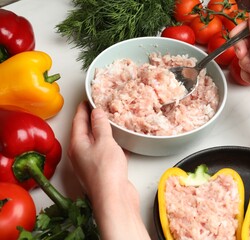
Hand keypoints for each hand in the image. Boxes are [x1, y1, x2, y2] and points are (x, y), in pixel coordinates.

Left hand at [68, 101, 149, 239]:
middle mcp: (81, 155)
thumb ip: (100, 125)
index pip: (78, 121)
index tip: (86, 100)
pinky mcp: (103, 171)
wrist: (114, 198)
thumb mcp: (104, 142)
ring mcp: (92, 164)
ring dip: (103, 133)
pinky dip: (112, 145)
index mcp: (77, 145)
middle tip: (98, 108)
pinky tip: (121, 143)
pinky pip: (106, 153)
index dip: (83, 109)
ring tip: (110, 122)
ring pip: (96, 143)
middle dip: (91, 120)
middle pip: (85, 132)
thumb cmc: (106, 171)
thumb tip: (97, 112)